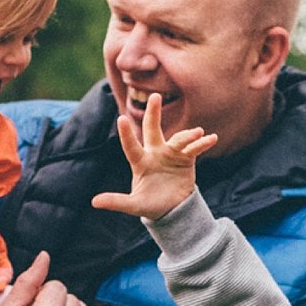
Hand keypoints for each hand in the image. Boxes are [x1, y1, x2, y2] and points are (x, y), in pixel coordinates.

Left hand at [89, 91, 217, 219]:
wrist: (172, 209)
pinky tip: (212, 138)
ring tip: (198, 132)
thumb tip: (94, 202)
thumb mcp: (134, 205)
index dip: (127, 135)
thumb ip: (116, 202)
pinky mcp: (186, 158)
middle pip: (152, 129)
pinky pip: (194, 149)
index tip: (121, 119)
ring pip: (178, 140)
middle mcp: (155, 153)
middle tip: (155, 96)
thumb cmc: (150, 205)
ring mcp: (171, 154)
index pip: (131, 147)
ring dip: (188, 136)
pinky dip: (203, 143)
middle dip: (153, 113)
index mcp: (140, 162)